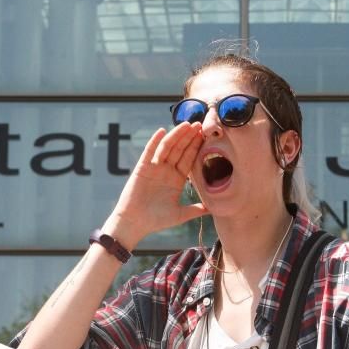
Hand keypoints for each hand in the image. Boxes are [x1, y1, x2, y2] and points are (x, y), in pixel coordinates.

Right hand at [106, 122, 207, 246]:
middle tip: (199, 124)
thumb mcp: (180, 214)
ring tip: (186, 124)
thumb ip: (196, 209)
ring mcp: (154, 168)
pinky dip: (154, 141)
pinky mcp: (142, 168)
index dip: (196, 147)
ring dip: (176, 135)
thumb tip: (213, 209)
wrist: (135, 223)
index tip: (205, 136)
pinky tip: (162, 131)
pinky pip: (149, 152)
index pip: (189, 159)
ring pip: (167, 148)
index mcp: (177, 179)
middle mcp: (166, 171)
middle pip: (180, 150)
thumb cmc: (156, 220)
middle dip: (189, 137)